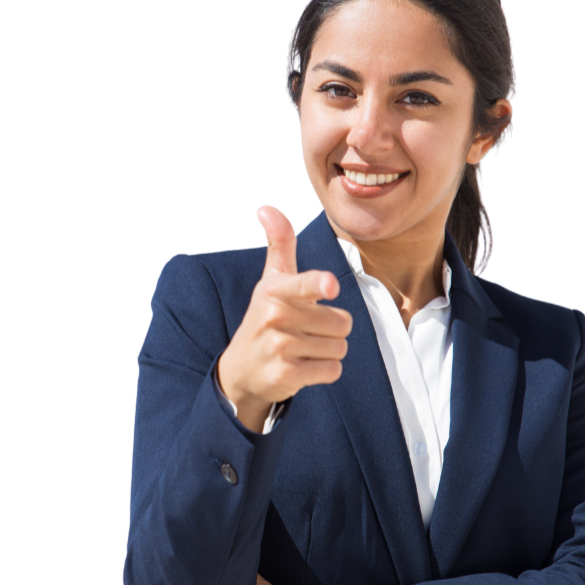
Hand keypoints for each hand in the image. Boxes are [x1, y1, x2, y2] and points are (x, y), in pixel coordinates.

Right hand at [217, 205, 352, 426]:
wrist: (242, 371)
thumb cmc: (266, 318)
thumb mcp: (272, 281)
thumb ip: (279, 244)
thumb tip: (266, 207)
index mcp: (276, 291)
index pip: (302, 284)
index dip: (318, 284)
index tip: (329, 285)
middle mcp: (276, 318)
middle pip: (342, 322)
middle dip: (331, 329)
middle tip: (305, 331)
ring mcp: (280, 349)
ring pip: (339, 347)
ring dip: (328, 351)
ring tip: (303, 349)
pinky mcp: (286, 376)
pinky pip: (332, 371)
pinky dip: (324, 371)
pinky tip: (303, 367)